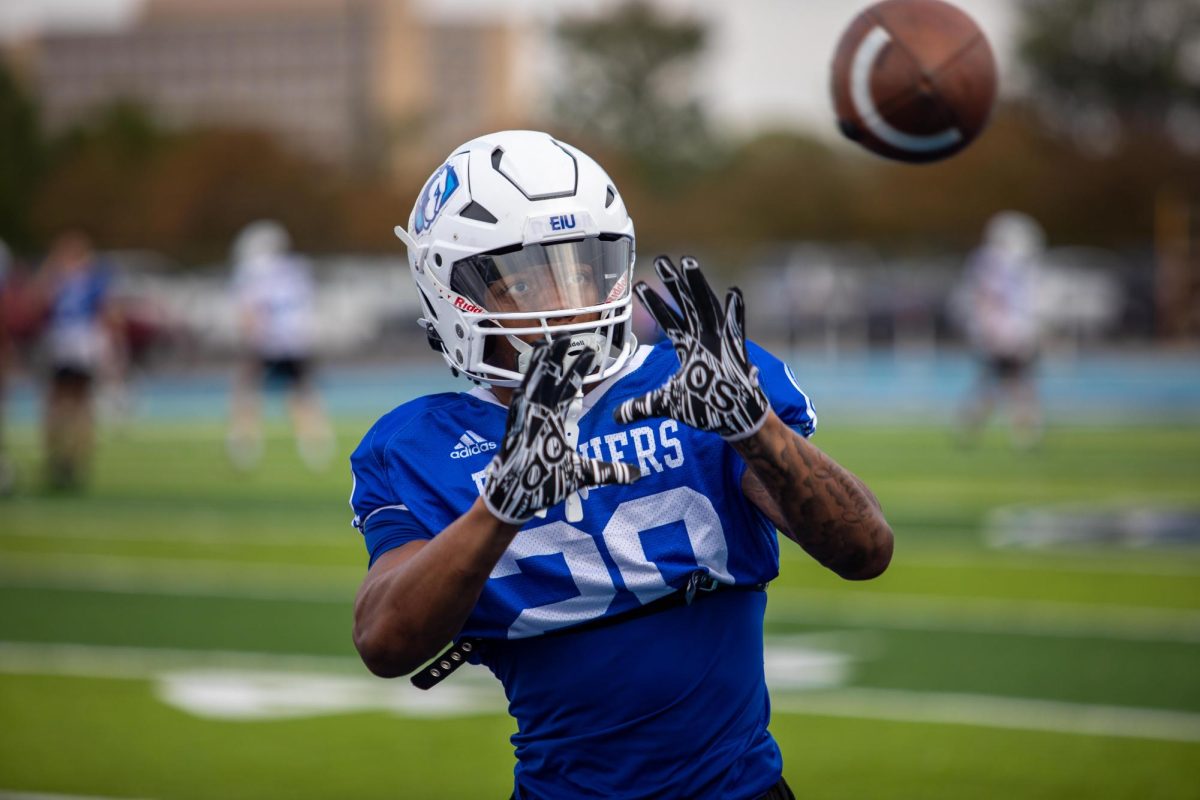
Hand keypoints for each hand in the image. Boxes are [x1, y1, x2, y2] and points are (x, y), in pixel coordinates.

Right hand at [483, 336, 641, 524]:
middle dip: (559, 357)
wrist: (518, 500)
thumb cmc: (545, 485)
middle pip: (551, 379)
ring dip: (541, 363)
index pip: (570, 389)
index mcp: (553, 421)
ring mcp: (528, 420)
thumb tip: (638, 473)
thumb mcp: (585, 474)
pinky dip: (526, 385)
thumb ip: (611, 470)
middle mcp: (541, 415)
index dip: (579, 370)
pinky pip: (521, 402)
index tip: (591, 353)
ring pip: (535, 384)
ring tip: (548, 341)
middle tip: (568, 333)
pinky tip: (530, 369)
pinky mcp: (517, 429)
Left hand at [615, 256, 768, 440]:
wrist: (732, 419)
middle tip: (662, 260)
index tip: (638, 285)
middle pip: (686, 304)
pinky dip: (736, 311)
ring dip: (698, 285)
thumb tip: (615, 416)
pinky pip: (736, 328)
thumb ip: (641, 406)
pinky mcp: (735, 352)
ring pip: (707, 306)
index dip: (654, 303)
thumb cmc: (704, 407)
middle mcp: (703, 338)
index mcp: (688, 346)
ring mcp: (720, 342)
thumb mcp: (667, 404)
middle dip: (674, 282)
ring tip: (688, 261)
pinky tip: (733, 292)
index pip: (667, 320)